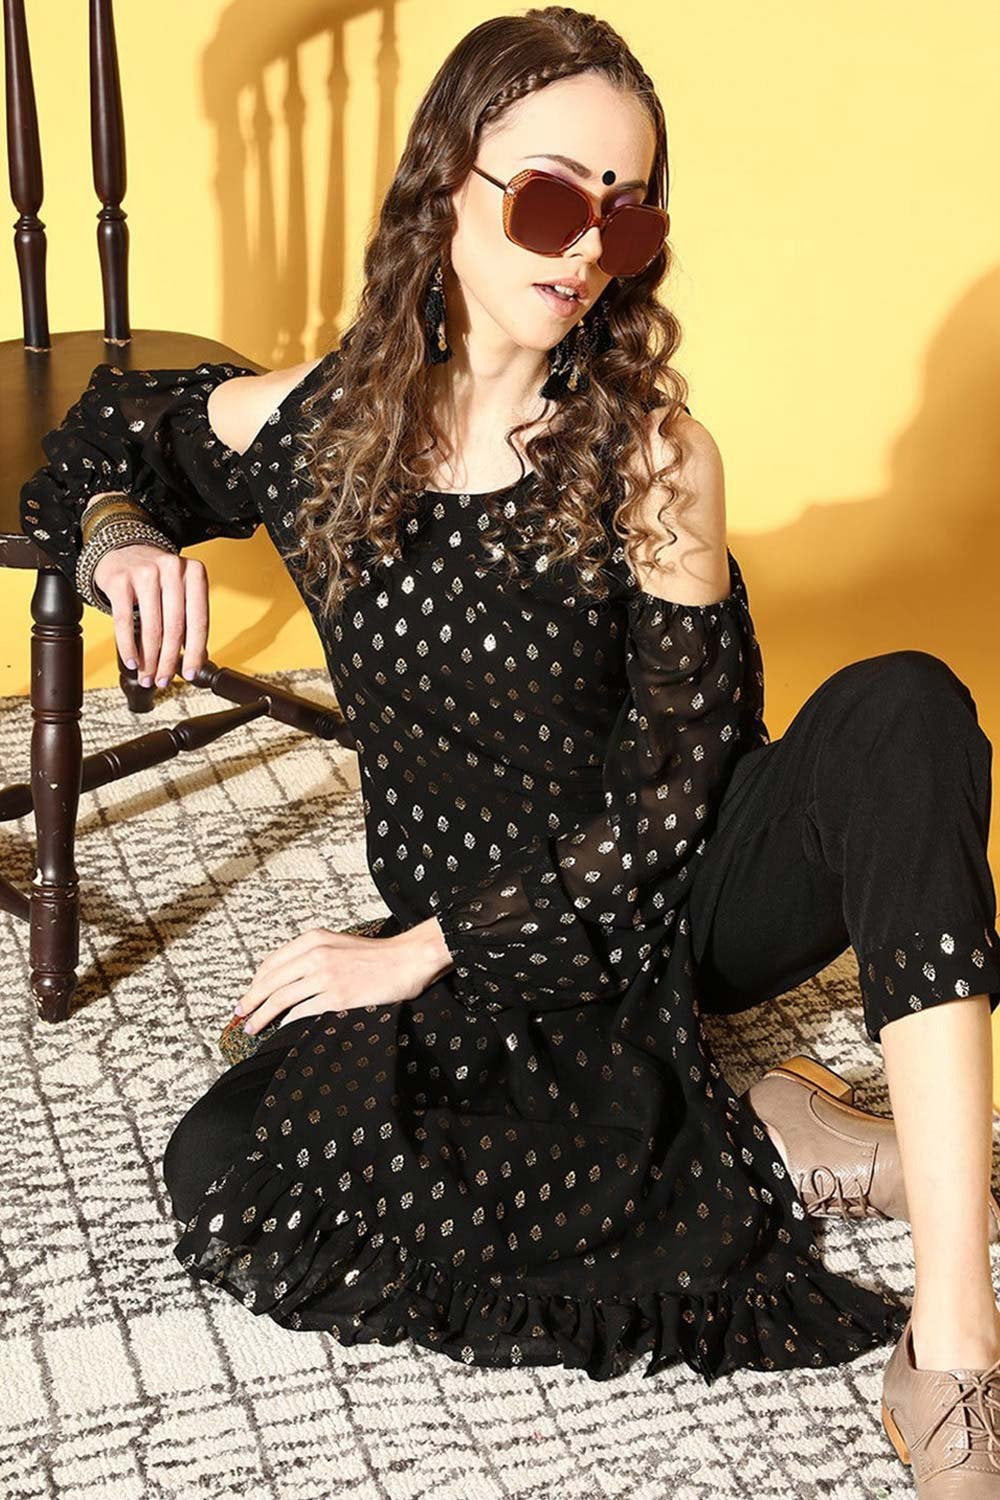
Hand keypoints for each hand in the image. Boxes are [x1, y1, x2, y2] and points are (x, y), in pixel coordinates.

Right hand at [93, 544, 208, 687]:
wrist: (123, 548)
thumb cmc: (157, 577)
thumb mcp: (180, 590)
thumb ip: (190, 620)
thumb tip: (197, 659)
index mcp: (194, 573)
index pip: (199, 621)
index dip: (195, 652)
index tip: (190, 673)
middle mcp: (172, 569)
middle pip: (175, 628)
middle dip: (169, 661)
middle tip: (164, 679)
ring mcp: (145, 573)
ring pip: (151, 628)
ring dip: (149, 659)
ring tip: (148, 674)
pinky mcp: (120, 580)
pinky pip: (124, 622)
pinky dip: (128, 647)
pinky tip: (131, 660)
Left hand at [233, 920, 453, 1033]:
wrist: (407, 959)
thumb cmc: (375, 955)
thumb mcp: (338, 943)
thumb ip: (312, 955)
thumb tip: (286, 979)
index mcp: (313, 939)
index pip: (271, 963)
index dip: (255, 982)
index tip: (248, 996)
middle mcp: (315, 954)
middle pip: (270, 981)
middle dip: (251, 1001)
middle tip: (240, 1015)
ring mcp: (325, 975)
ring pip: (280, 998)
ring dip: (262, 1015)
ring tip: (252, 1027)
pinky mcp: (337, 996)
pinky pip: (302, 1011)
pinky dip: (287, 1022)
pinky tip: (282, 1029)